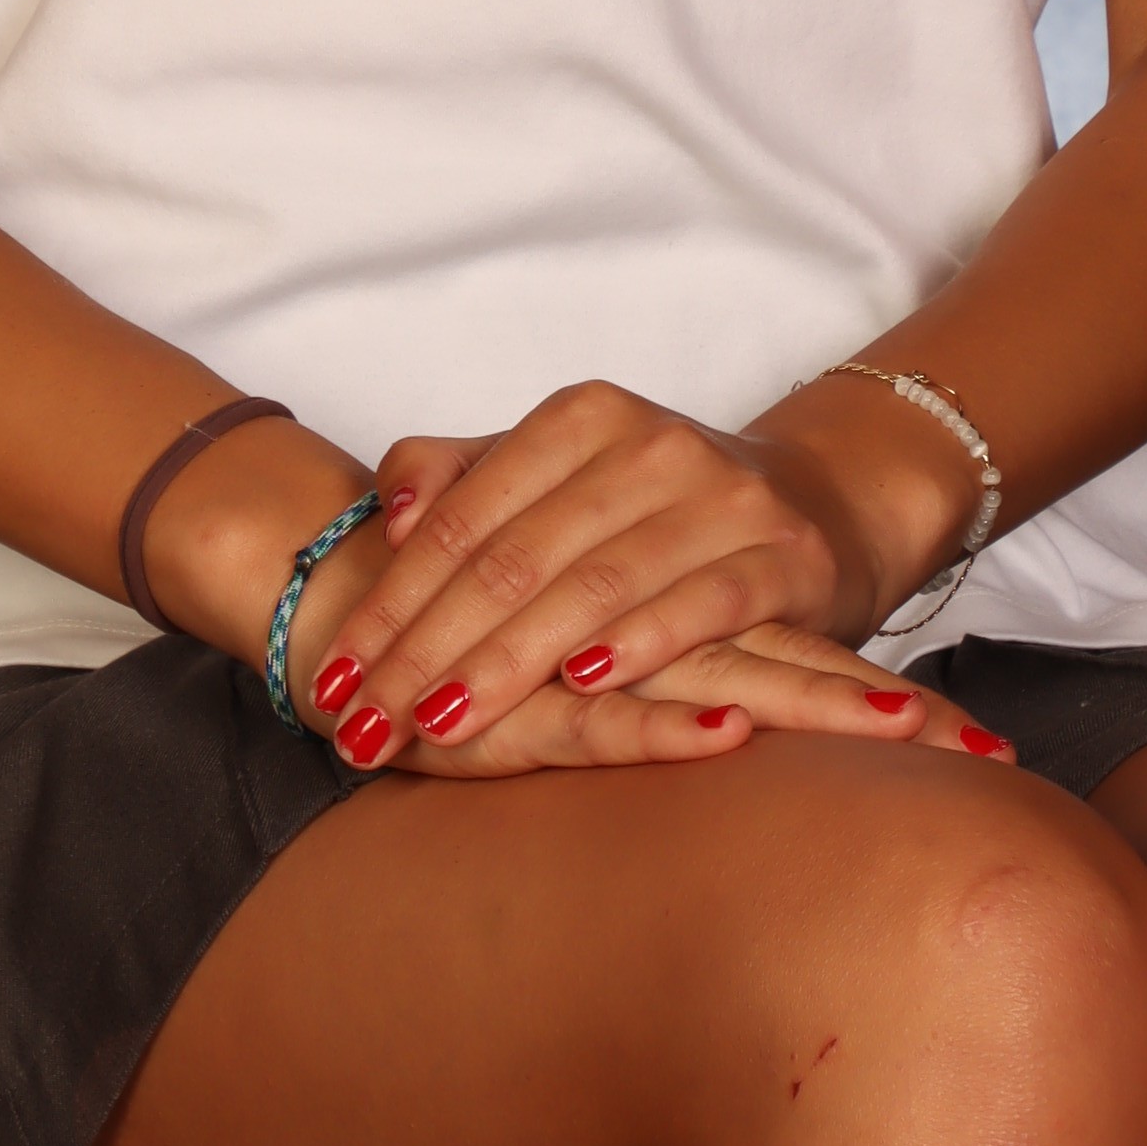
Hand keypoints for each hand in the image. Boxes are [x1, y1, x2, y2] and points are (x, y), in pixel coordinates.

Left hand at [284, 382, 1002, 778]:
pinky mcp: (780, 555)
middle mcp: (646, 443)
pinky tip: (588, 683)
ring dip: (509, 663)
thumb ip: (461, 476)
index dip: (391, 602)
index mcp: (580, 418)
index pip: (462, 518)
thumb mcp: (556, 475)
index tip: (333, 680)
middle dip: (427, 652)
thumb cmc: (654, 508)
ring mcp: (718, 497)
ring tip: (440, 724)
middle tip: (363, 727)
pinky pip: (703, 602)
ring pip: (593, 586)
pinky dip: (643, 642)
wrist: (813, 504)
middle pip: (513, 559)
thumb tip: (390, 508)